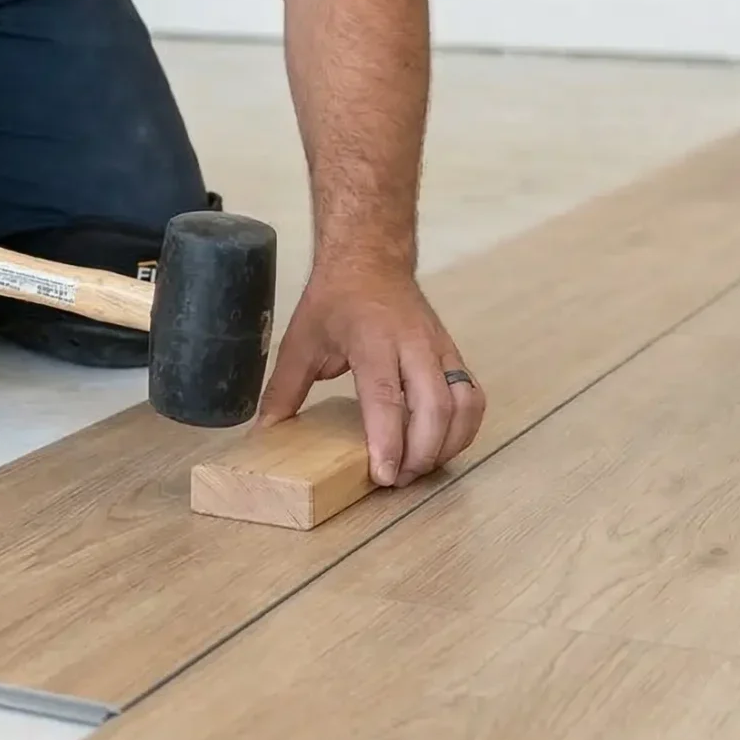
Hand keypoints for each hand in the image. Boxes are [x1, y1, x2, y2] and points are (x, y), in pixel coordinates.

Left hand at [256, 265, 485, 486]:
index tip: (383, 475)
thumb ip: (283, 389)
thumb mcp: (300, 340)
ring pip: (463, 404)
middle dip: (421, 453)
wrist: (371, 258)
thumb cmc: (336, 300)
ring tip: (419, 468)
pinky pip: (473, 396)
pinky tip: (443, 446)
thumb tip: (266, 431)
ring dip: (447, 445)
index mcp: (373, 338)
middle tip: (398, 480)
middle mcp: (414, 344)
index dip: (388, 440)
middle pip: (434, 407)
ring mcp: (440, 348)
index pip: (386, 396)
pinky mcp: (454, 353)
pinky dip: (465, 428)